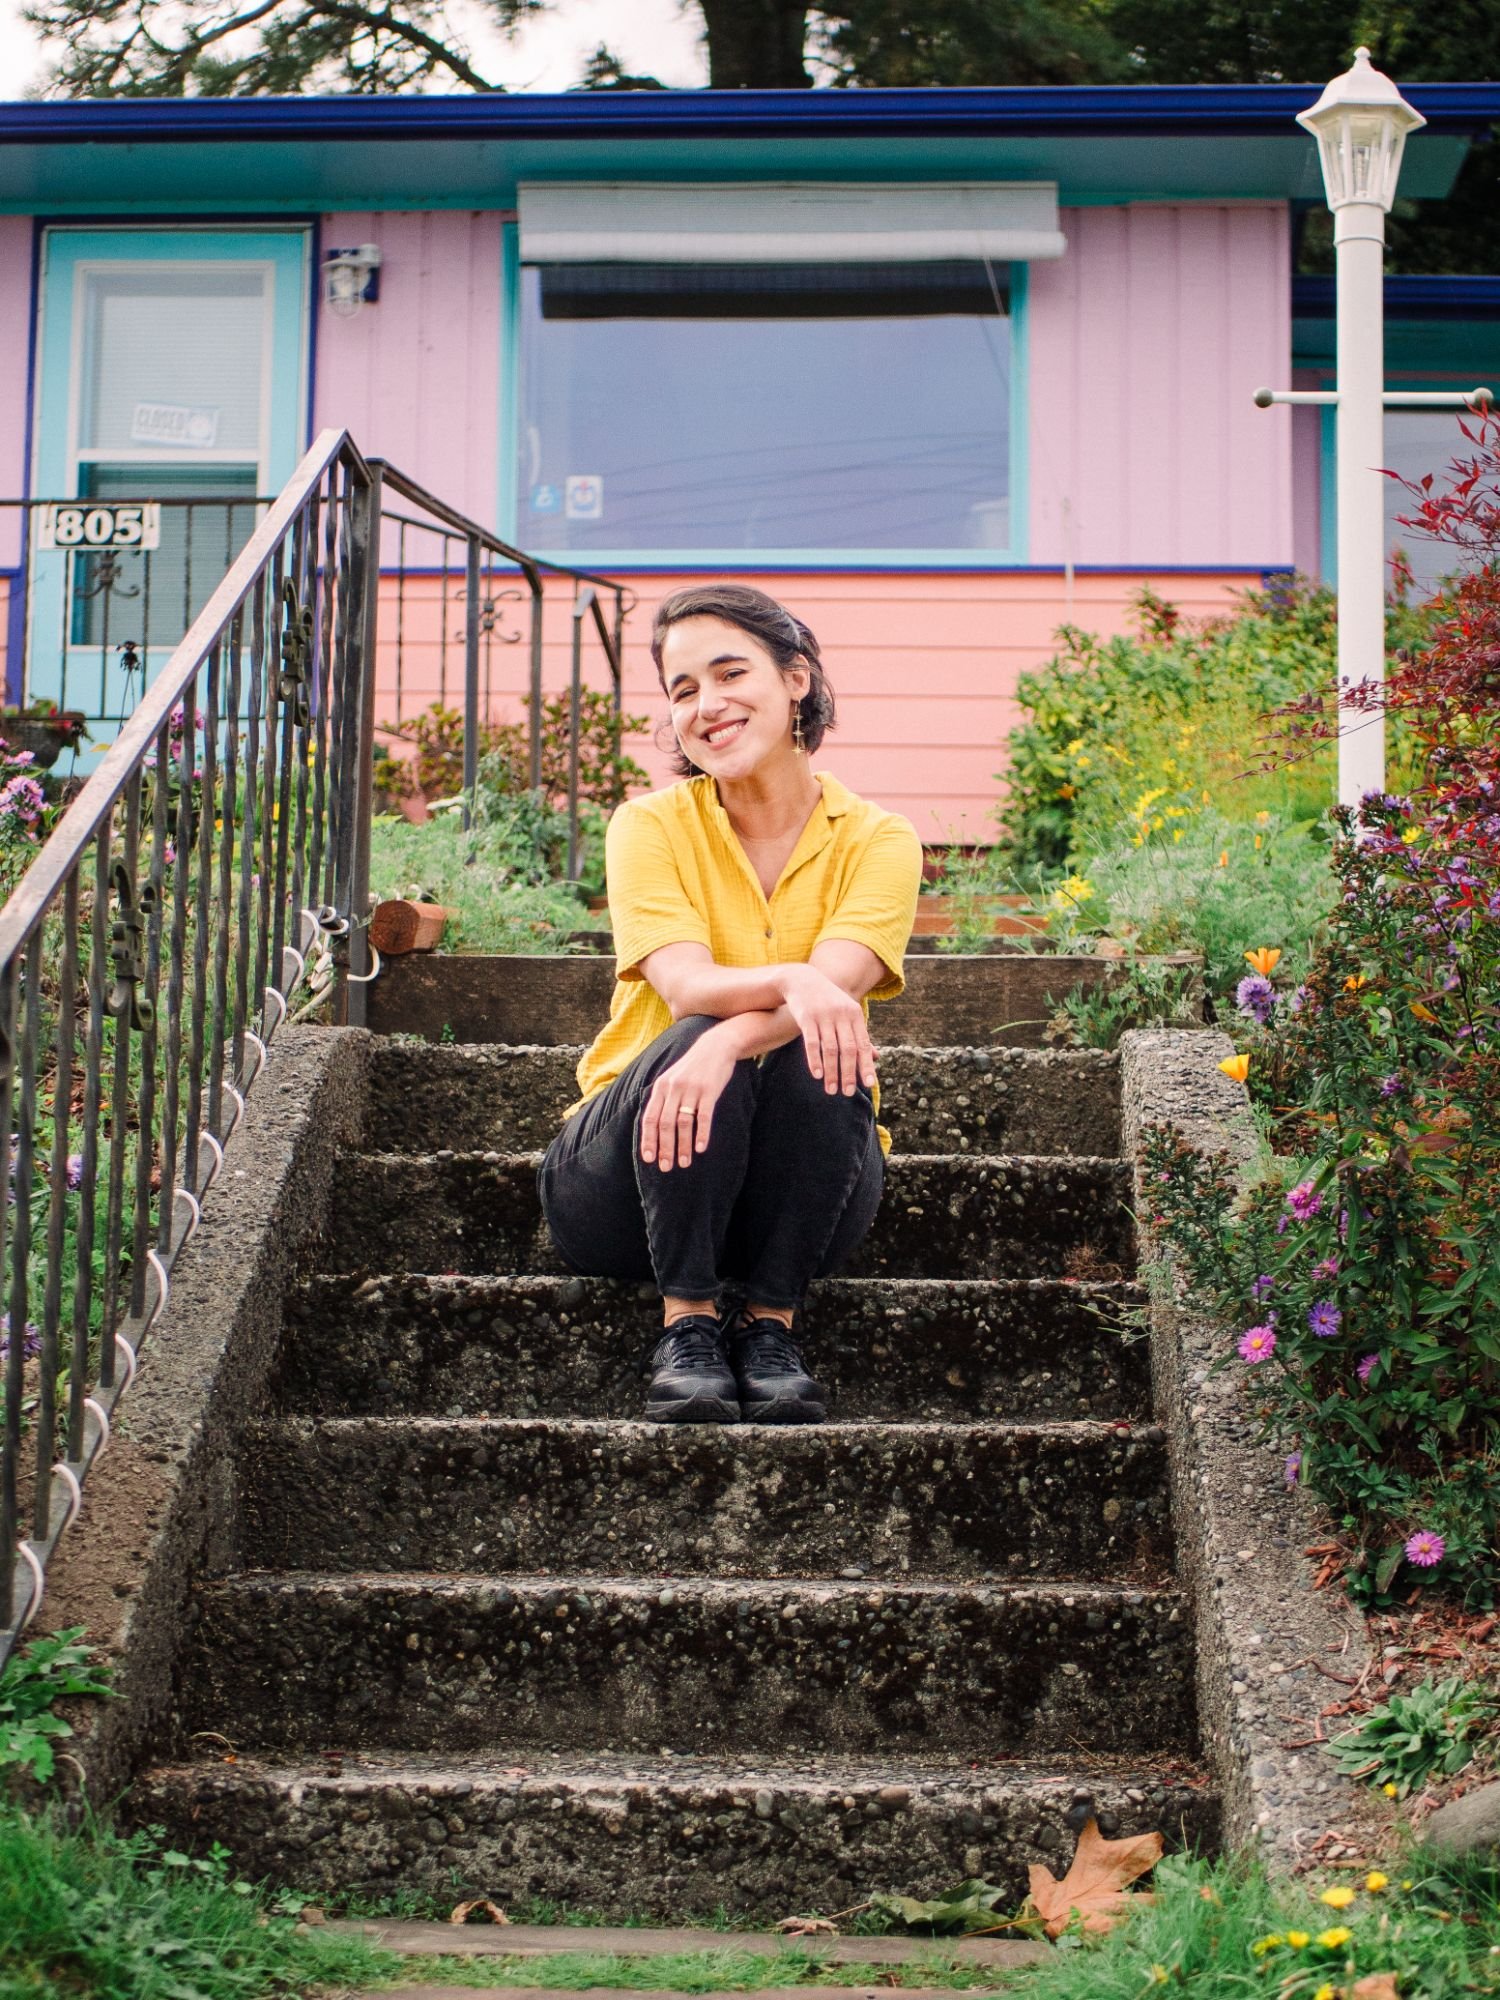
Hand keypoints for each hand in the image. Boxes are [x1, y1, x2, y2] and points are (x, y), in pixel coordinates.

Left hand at [639, 1029, 739, 1170]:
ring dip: (683, 1145)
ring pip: (684, 1123)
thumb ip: (662, 1099)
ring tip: (685, 1163)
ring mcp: (692, 1089)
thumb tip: (652, 1127)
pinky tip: (701, 1148)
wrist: (715, 1046)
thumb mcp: (671, 1078)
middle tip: (666, 1167)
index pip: (650, 1118)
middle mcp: (673, 1088)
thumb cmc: (692, 1067)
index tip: (649, 1159)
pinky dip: (702, 1133)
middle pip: (665, 1124)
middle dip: (665, 1148)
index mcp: (661, 1087)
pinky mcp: (709, 1090)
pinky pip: (704, 1116)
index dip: (649, 1140)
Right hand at [779, 965, 876, 1096]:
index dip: (866, 1065)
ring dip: (832, 1072)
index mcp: (855, 1015)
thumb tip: (876, 1058)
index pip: (863, 1044)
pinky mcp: (807, 1017)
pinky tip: (817, 1075)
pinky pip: (812, 1043)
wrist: (802, 980)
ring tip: (831, 1090)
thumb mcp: (847, 1014)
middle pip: (848, 1049)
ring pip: (831, 1049)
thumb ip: (860, 1035)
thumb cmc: (828, 1002)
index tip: (869, 1084)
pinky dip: (815, 1060)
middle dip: (849, 1073)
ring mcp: (824, 1015)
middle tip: (847, 1093)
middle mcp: (842, 1015)